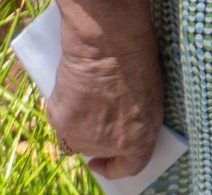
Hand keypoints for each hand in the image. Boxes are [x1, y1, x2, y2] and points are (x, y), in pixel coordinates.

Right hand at [47, 28, 163, 176]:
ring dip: (80, 122)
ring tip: (90, 94)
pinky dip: (64, 108)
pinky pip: (60, 120)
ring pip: (75, 137)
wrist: (109, 44)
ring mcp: (81, 135)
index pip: (130, 167)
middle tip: (101, 109)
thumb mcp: (151, 97)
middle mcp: (109, 144)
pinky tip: (74, 88)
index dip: (116, 167)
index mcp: (140, 138)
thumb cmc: (139, 60)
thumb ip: (135, 121)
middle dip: (99, 135)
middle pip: (99, 149)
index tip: (103, 162)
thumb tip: (119, 128)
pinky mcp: (60, 120)